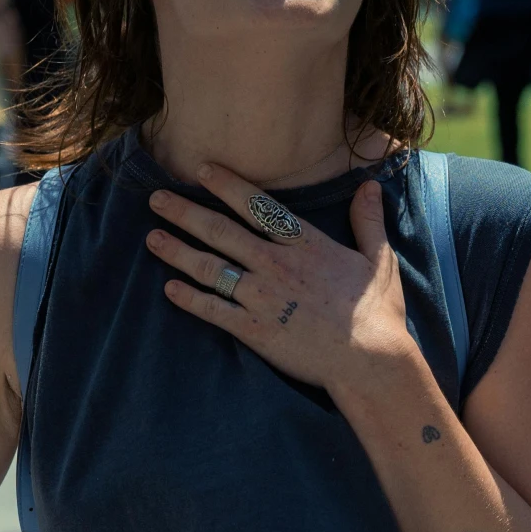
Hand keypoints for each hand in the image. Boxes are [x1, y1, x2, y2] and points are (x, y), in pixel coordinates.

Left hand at [143, 164, 417, 397]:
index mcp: (305, 244)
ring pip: (210, 267)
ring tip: (151, 239)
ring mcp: (262, 296)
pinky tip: (169, 289)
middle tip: (156, 199)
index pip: (257, 206)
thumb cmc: (377, 312)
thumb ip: (368, 220)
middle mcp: (276, 264)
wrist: (369, 361)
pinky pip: (213, 310)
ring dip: (177, 252)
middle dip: (185, 212)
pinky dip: (189, 299)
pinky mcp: (254, 329)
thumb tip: (369, 185)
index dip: (227, 186)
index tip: (202, 170)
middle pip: (221, 231)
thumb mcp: (379, 260)